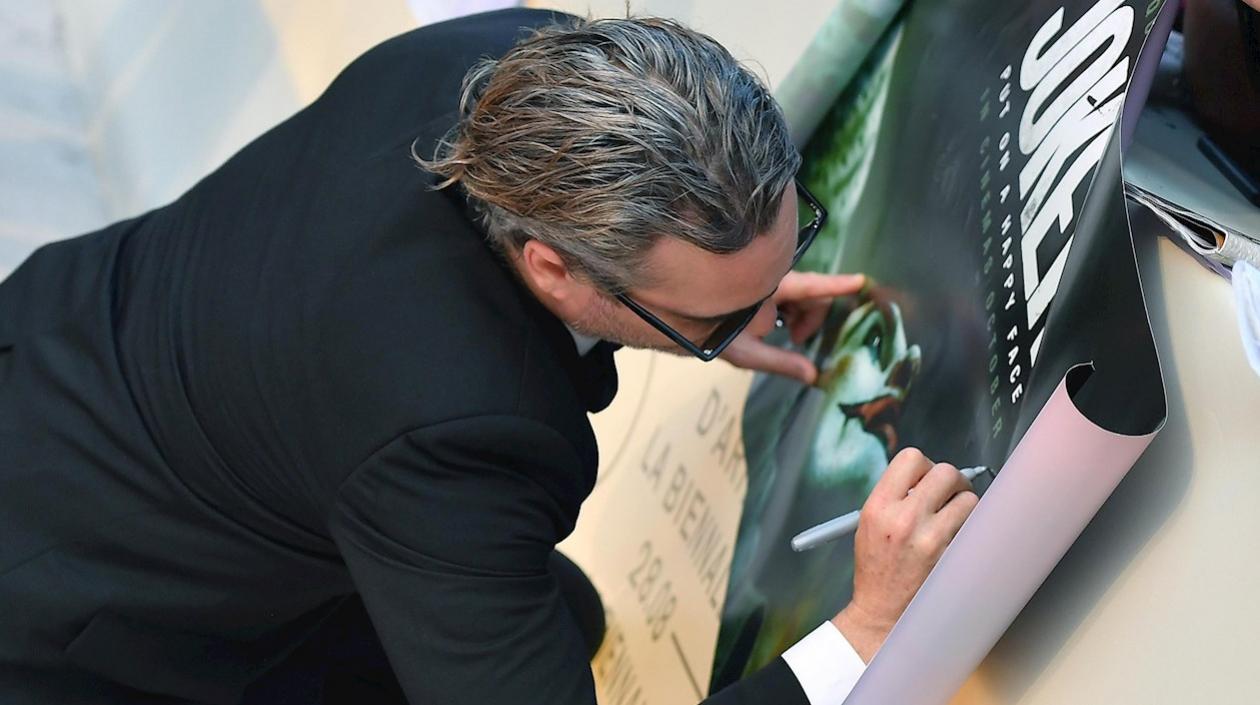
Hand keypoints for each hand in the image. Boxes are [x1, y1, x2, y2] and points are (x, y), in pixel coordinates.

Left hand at [719, 271, 865, 383]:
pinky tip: (779, 327)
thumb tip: (814, 375)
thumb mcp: (746, 353)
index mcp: (769, 290)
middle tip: (798, 341)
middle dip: (812, 318)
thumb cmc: (711, 333)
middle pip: (810, 295)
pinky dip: (790, 312)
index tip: (860, 282)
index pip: (811, 285)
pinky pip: (788, 294)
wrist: (682, 320)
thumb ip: (781, 362)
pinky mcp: (762, 285)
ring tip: (789, 337)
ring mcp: (767, 282)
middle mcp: (771, 280)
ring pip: (800, 296)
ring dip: (800, 317)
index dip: (837, 285)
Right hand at [831, 447, 978, 661]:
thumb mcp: (869, 524)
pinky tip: (957, 540)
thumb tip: (928, 476)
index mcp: (878, 507)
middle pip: (945, 472)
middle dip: (952, 481)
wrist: (882, 611)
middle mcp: (904, 518)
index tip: (927, 478)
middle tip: (950, 494)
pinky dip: (970, 528)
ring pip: (968, 499)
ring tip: (954, 519)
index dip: (925, 465)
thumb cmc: (877, 568)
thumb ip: (894, 496)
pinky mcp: (950, 556)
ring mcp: (930, 538)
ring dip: (965, 505)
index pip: (911, 458)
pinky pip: (974, 527)